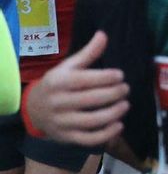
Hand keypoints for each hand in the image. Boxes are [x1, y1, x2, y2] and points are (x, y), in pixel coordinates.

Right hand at [24, 31, 128, 146]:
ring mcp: (63, 122)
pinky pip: (89, 139)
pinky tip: (119, 125)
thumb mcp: (68, 67)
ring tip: (125, 105)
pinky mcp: (68, 137)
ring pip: (92, 121)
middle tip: (126, 89)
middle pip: (92, 100)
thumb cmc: (58, 84)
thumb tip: (104, 34)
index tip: (121, 75)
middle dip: (114, 94)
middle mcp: (59, 102)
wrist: (35, 110)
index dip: (107, 77)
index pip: (86, 80)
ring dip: (114, 113)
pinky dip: (106, 134)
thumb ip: (88, 53)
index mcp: (59, 83)